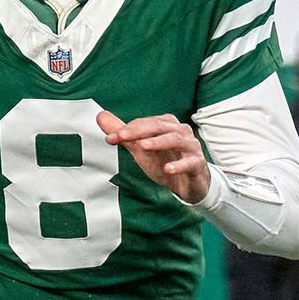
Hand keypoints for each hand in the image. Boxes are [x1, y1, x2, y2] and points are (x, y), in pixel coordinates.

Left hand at [96, 111, 210, 203]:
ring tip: (142, 146)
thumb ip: (123, 134)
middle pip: (159, 126)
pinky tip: (167, 169)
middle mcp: (180, 131)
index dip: (127, 129)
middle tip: (122, 137)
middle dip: (139, 131)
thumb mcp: (141, 149)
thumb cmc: (165, 161)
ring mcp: (191, 147)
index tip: (111, 137)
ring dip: (158, 142)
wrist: (189, 184)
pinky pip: (190, 162)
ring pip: (176, 140)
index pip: (145, 123)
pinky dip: (179, 165)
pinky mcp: (198, 164)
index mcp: (166, 125)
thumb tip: (100, 116)